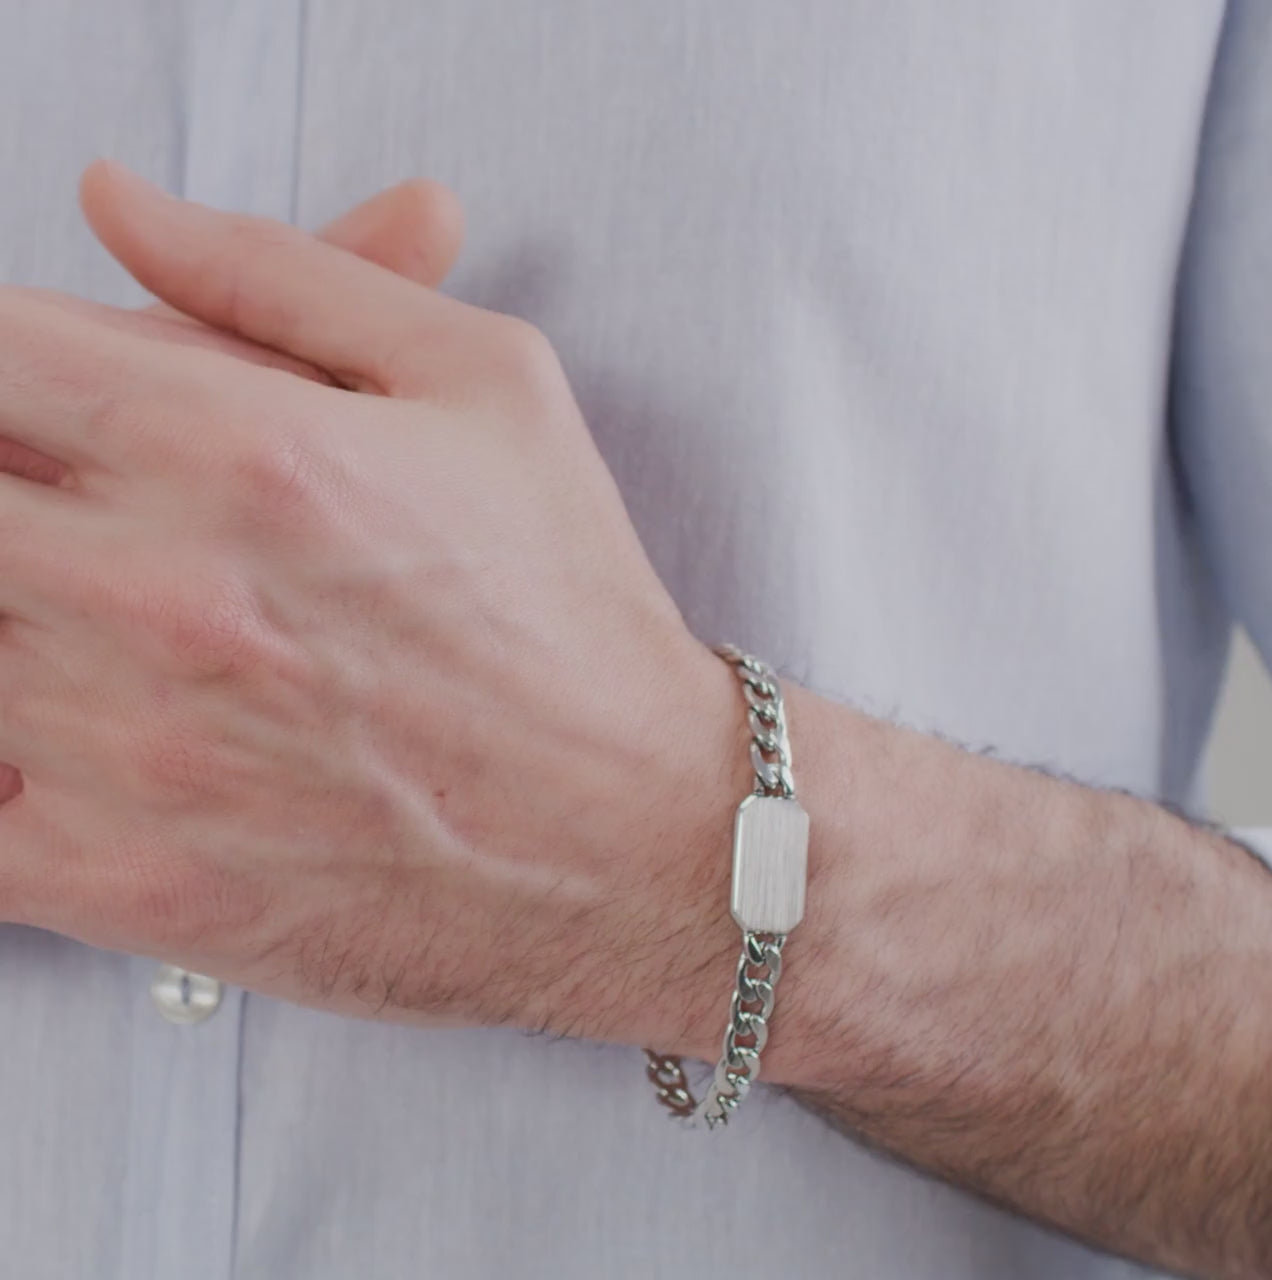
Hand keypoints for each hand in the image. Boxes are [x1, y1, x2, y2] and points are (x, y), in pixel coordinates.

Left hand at [0, 162, 737, 1055]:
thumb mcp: (486, 384)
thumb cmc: (573, 612)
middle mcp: (162, 594)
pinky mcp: (128, 885)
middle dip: (24, 486)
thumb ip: (282, 271)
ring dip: (25, 616)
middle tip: (97, 513)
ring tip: (126, 624)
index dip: (13, 362)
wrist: (638, 832)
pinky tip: (86, 737)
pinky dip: (10, 759)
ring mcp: (130, 753)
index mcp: (242, 448)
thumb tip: (117, 203)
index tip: (58, 401)